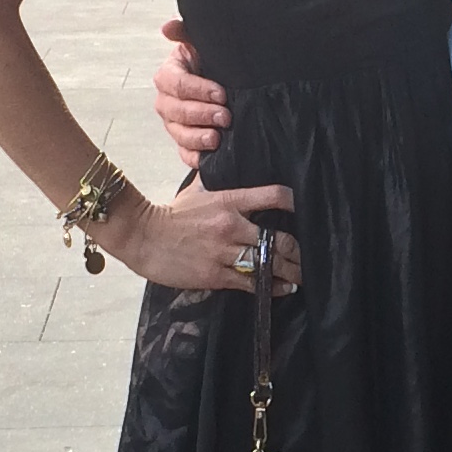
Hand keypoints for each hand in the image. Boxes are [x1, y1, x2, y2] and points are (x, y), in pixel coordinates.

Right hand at [109, 180, 300, 295]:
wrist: (143, 237)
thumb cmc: (172, 214)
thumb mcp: (197, 190)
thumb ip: (219, 179)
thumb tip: (230, 163)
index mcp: (229, 201)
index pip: (275, 196)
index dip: (295, 203)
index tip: (305, 210)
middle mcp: (232, 226)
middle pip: (279, 239)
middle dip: (298, 250)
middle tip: (308, 255)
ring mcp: (224, 252)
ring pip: (269, 263)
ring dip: (290, 272)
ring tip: (301, 275)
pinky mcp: (216, 275)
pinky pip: (252, 282)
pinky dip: (271, 287)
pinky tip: (284, 288)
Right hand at [153, 17, 232, 169]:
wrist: (228, 85)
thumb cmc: (213, 65)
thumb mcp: (203, 45)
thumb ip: (186, 33)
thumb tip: (168, 27)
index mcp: (169, 75)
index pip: (176, 83)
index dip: (198, 90)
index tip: (221, 93)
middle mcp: (167, 101)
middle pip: (176, 110)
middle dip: (201, 114)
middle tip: (225, 116)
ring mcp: (174, 124)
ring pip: (179, 133)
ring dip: (197, 137)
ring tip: (217, 137)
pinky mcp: (185, 143)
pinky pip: (184, 154)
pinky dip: (195, 158)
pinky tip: (209, 157)